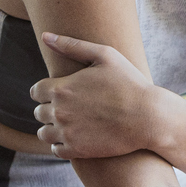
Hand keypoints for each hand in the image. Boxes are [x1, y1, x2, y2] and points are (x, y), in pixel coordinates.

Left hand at [30, 32, 159, 158]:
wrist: (149, 117)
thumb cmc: (130, 83)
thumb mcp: (105, 55)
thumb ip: (72, 45)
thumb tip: (45, 36)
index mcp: (61, 87)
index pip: (36, 91)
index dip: (47, 91)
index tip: (61, 93)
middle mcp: (59, 111)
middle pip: (39, 112)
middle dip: (51, 109)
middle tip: (71, 109)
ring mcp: (67, 132)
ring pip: (44, 133)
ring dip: (53, 128)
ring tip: (71, 125)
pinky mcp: (76, 150)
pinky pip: (56, 150)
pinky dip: (62, 145)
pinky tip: (77, 138)